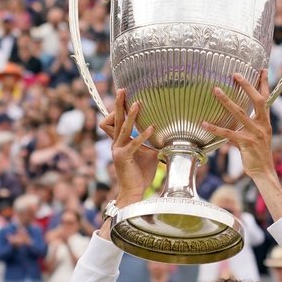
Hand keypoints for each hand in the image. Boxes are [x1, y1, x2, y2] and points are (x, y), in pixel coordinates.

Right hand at [99, 90, 156, 205]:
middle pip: (115, 119)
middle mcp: (116, 144)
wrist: (134, 192)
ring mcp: (117, 150)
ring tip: (139, 104)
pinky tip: (152, 128)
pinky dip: (143, 135)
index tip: (125, 96)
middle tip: (122, 89)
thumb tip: (167, 135)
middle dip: (118, 104)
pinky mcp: (123, 158)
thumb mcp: (149, 154)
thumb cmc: (141, 174)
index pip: (116, 121)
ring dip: (131, 115)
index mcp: (120, 142)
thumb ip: (152, 143)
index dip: (119, 108)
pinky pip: (133, 143)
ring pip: (123, 128)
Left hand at [203, 72, 275, 183]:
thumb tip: (237, 119)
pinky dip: (215, 128)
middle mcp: (262, 125)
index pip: (266, 99)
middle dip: (247, 86)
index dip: (264, 84)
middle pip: (257, 101)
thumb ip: (249, 125)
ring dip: (227, 101)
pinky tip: (204, 123)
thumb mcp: (258, 136)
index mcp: (265, 121)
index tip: (262, 69)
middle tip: (236, 74)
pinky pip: (227, 133)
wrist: (263, 171)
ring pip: (240, 113)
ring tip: (216, 90)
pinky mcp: (245, 143)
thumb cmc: (258, 154)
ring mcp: (254, 133)